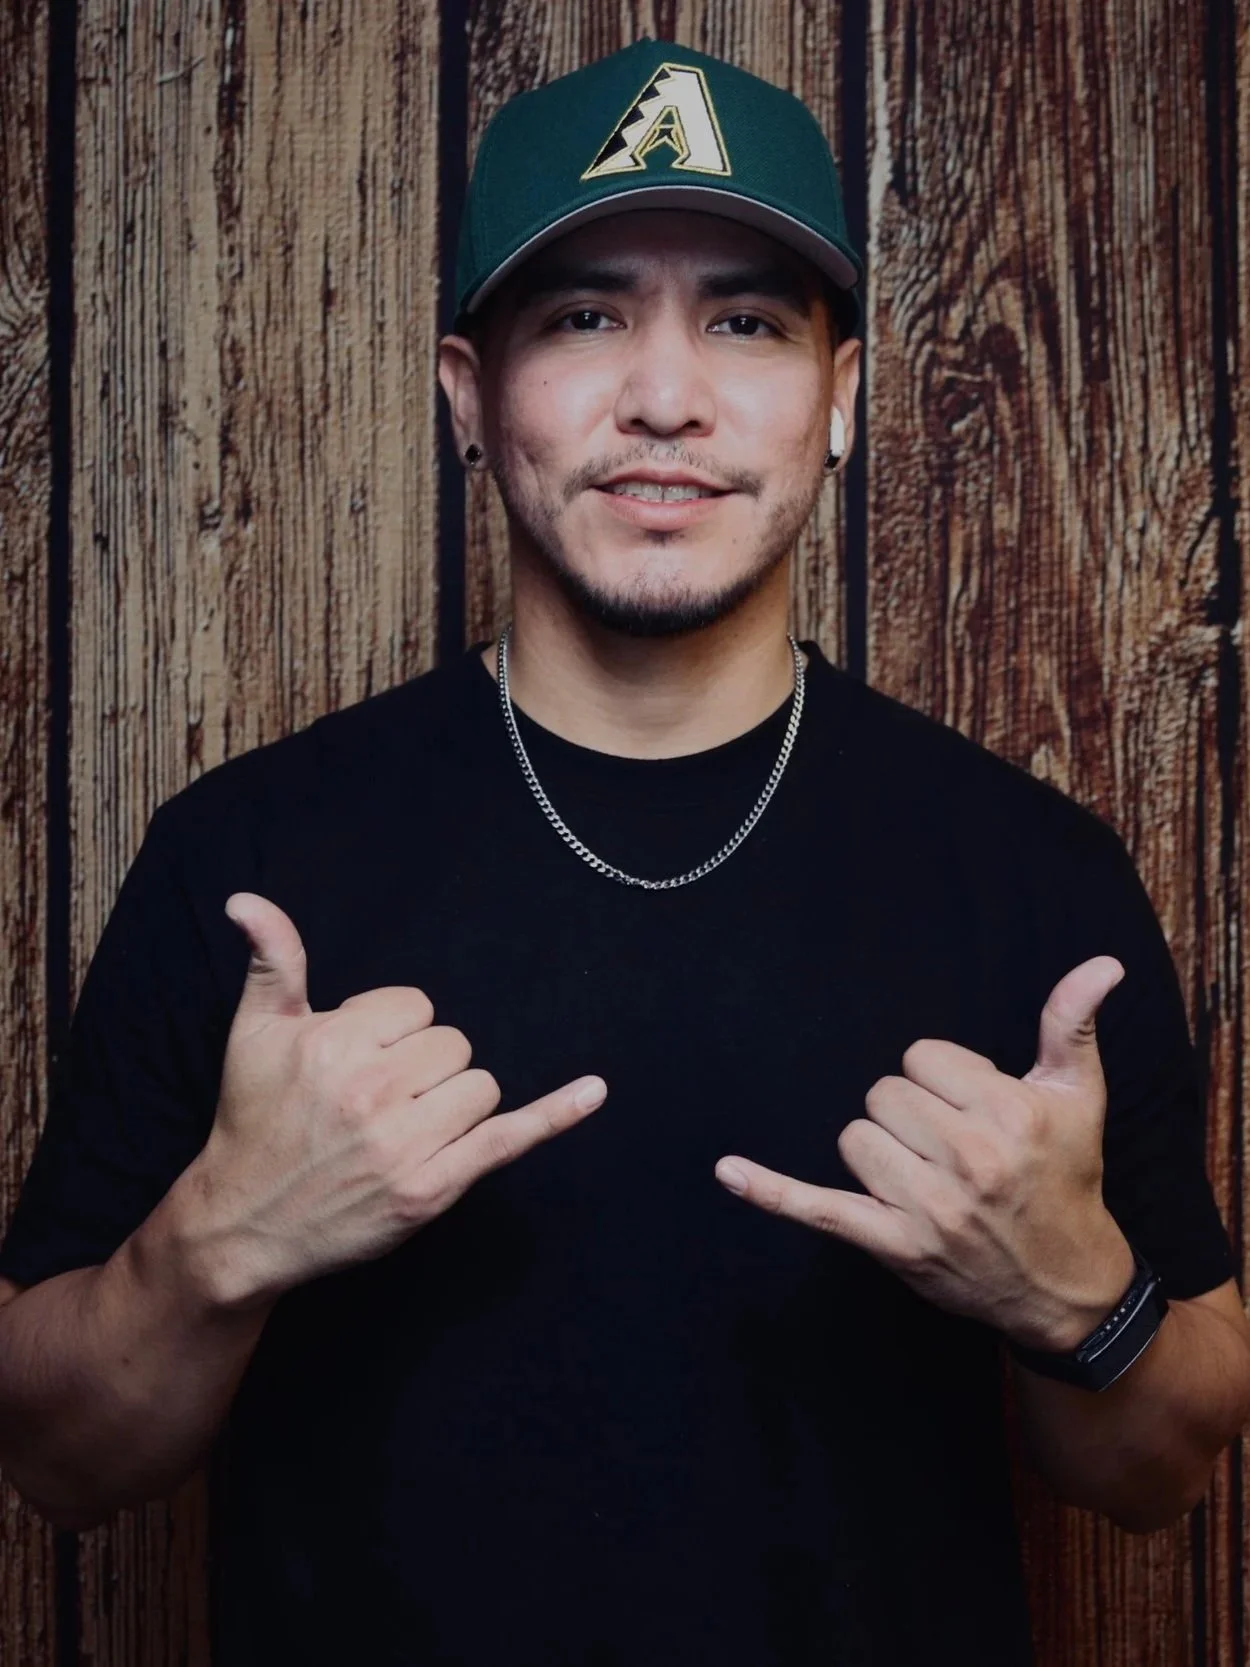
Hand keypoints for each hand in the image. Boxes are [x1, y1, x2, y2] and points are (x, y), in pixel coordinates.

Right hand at [183, 893, 606, 1307]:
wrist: (245, 1223)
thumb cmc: (255, 1120)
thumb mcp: (254, 1032)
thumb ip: (273, 960)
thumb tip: (247, 899)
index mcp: (334, 1043)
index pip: (415, 1006)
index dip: (392, 1031)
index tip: (358, 1061)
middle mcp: (372, 1091)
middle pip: (453, 1045)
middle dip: (424, 1067)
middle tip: (374, 1101)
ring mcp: (405, 1144)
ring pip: (480, 1087)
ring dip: (453, 1103)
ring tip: (400, 1128)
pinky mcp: (431, 1189)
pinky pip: (509, 1138)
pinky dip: (555, 1115)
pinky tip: (593, 1091)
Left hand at [715, 956, 1135, 1350]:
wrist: (1067, 1285)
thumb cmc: (1066, 1178)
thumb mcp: (1078, 1098)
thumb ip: (1071, 1024)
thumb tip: (1101, 963)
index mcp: (1010, 1112)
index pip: (921, 1057)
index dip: (942, 1078)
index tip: (973, 1109)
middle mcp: (970, 1159)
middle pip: (883, 1094)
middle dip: (910, 1114)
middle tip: (953, 1148)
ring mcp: (928, 1208)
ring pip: (854, 1138)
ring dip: (880, 1151)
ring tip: (927, 1176)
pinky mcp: (894, 1245)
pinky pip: (817, 1207)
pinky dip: (769, 1190)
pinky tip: (727, 1170)